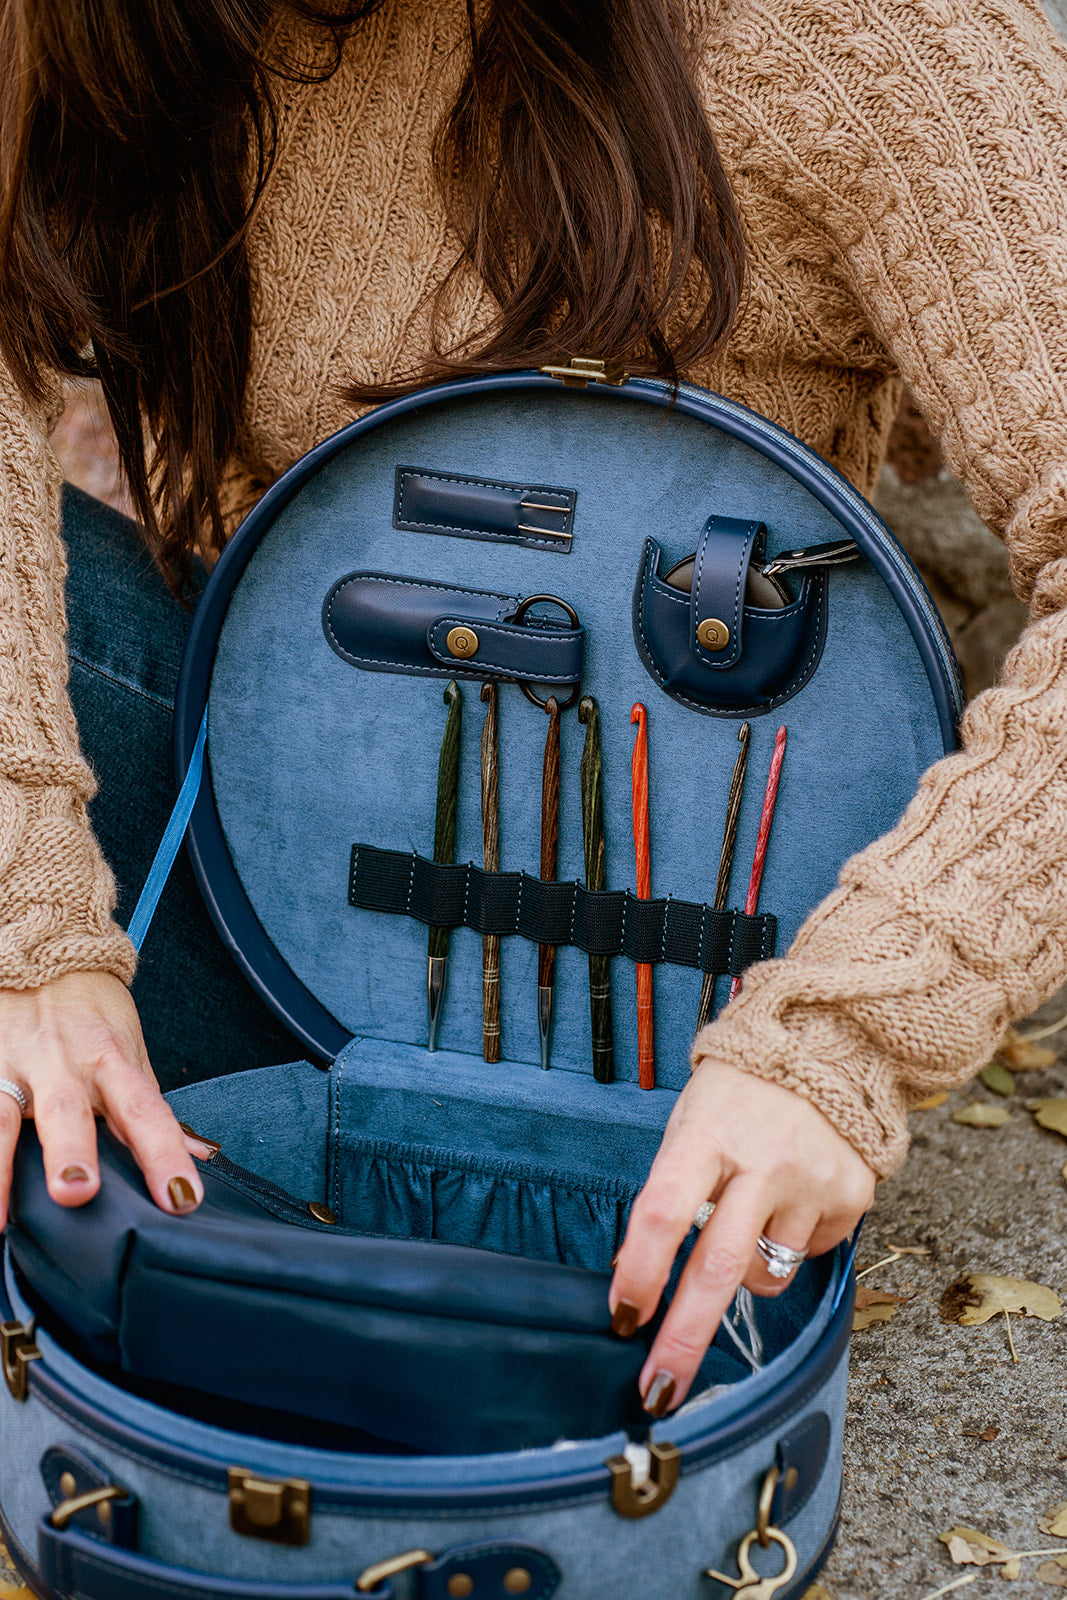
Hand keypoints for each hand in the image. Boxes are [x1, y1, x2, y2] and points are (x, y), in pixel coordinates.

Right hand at [0, 970, 204, 1229]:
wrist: (42, 954)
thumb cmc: (91, 1012)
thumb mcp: (130, 1050)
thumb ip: (151, 1107)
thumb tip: (201, 1154)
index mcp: (113, 1062)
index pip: (147, 1112)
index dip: (165, 1155)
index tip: (181, 1197)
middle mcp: (64, 1065)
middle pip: (70, 1111)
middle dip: (73, 1152)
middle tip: (78, 1193)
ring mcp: (15, 1066)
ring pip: (4, 1117)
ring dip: (2, 1167)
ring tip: (0, 1217)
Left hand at [610, 1059, 874, 1414]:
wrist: (831, 1049)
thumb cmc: (740, 1093)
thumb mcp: (692, 1121)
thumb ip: (673, 1188)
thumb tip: (639, 1277)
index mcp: (707, 1133)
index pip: (665, 1211)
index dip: (640, 1270)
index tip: (622, 1316)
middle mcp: (762, 1160)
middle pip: (717, 1266)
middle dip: (685, 1338)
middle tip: (658, 1391)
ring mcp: (812, 1182)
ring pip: (765, 1274)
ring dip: (745, 1271)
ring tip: (753, 1213)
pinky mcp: (851, 1199)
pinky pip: (807, 1256)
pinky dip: (790, 1242)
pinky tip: (793, 1197)